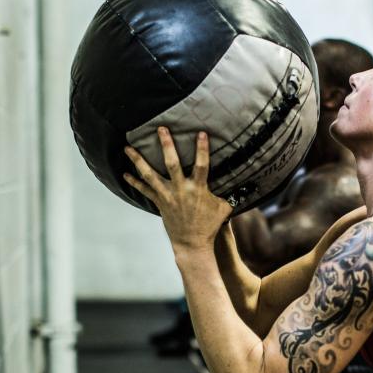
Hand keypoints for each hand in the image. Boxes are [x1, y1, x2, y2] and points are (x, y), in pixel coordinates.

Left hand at [123, 127, 232, 252]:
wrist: (192, 244)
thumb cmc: (210, 225)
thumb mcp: (224, 208)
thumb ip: (232, 194)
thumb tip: (248, 183)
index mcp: (198, 189)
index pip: (202, 165)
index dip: (202, 149)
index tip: (201, 133)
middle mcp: (181, 190)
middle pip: (172, 164)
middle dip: (166, 145)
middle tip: (161, 129)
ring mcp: (167, 196)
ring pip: (150, 175)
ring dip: (138, 160)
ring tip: (128, 148)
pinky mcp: (159, 203)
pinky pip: (144, 190)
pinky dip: (134, 182)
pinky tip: (125, 173)